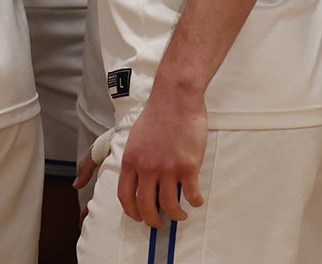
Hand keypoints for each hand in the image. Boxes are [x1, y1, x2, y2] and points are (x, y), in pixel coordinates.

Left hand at [117, 83, 207, 227]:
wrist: (176, 98)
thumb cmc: (158, 114)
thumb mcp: (136, 138)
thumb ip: (137, 160)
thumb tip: (140, 179)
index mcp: (131, 161)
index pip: (125, 196)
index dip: (132, 212)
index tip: (139, 217)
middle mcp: (147, 168)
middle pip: (146, 206)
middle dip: (153, 220)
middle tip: (159, 224)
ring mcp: (168, 168)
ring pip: (170, 205)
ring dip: (175, 215)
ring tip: (180, 215)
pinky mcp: (188, 166)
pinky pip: (191, 194)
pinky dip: (194, 202)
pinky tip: (196, 201)